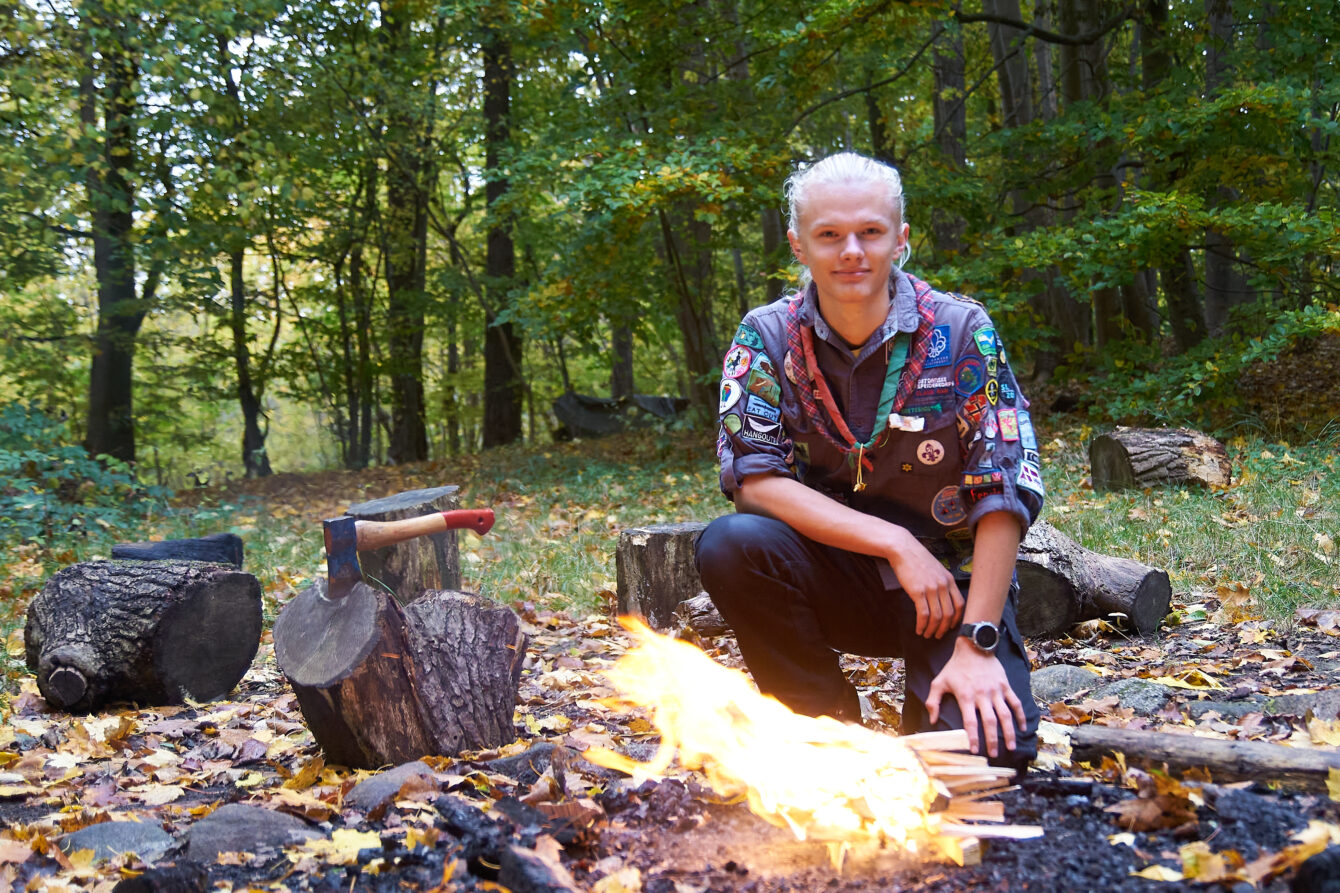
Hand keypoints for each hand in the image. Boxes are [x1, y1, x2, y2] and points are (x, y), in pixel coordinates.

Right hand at [887, 534, 962, 637]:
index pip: (960, 604)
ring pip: (937, 617)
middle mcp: (943, 585)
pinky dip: (922, 625)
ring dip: (933, 629)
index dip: (956, 619)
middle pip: (949, 613)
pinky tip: (919, 629)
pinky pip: (923, 614)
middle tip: (938, 635)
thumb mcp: (936, 569)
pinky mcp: (918, 591)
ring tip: (927, 635)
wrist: (903, 549)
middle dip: (944, 628)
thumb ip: (942, 583)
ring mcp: (931, 588)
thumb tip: (942, 599)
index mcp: (949, 580)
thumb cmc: (918, 559)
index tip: (950, 626)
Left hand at [925, 640, 1026, 757]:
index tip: (974, 750)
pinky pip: (1015, 703)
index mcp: (966, 696)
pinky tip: (1022, 728)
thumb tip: (932, 720)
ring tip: (1011, 747)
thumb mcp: (939, 682)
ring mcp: (996, 691)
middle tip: (993, 755)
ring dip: (1009, 732)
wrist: (973, 647)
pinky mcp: (1005, 686)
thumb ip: (932, 701)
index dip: (972, 737)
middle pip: (989, 722)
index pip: (970, 722)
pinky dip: (1020, 716)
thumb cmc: (955, 667)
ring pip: (1005, 715)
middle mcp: (982, 695)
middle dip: (993, 740)